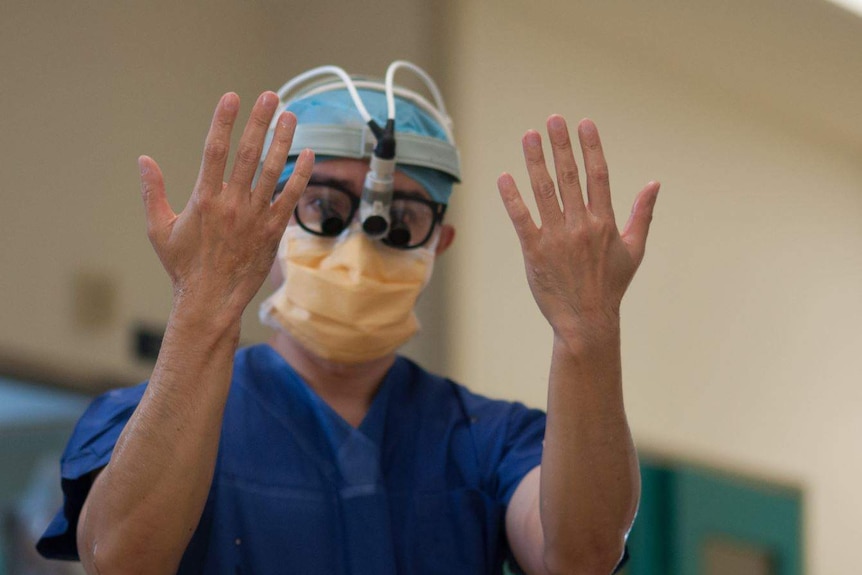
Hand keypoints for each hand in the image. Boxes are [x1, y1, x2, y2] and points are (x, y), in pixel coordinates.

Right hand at [138, 91, 313, 318]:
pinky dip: (301, 175)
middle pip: (248, 153)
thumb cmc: (183, 267)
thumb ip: (152, 193)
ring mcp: (256, 217)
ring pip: (273, 171)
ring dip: (283, 141)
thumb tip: (144, 160)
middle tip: (270, 96)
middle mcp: (232, 204)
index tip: (232, 97)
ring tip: (291, 116)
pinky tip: (309, 154)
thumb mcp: (159, 229)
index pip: (214, 150)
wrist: (211, 301)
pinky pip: (290, 198)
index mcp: (204, 199)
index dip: (223, 121)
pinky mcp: (273, 231)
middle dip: (259, 122)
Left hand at [497, 115, 658, 342]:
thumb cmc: (611, 286)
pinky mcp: (534, 252)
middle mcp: (581, 226)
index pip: (598, 175)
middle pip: (570, 176)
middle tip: (553, 120)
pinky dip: (513, 198)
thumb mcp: (634, 250)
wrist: (587, 321)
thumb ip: (642, 214)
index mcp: (605, 222)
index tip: (584, 124)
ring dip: (536, 161)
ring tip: (530, 136)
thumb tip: (654, 184)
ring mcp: (556, 238)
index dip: (590, 147)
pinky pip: (522, 219)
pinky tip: (505, 177)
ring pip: (544, 191)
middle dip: (561, 145)